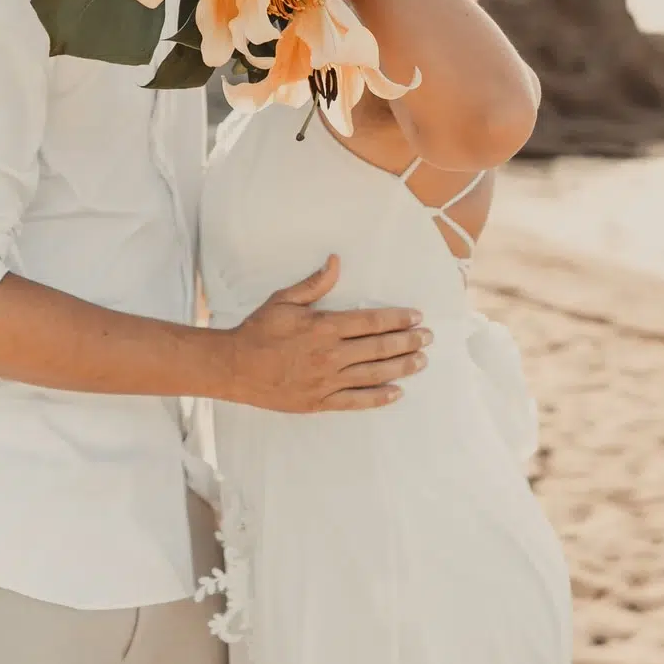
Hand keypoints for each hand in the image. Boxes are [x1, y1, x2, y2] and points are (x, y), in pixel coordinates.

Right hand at [218, 258, 430, 412]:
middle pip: (380, 348)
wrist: (234, 367)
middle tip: (428, 338)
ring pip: (374, 374)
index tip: (416, 317)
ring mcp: (327, 381)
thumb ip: (314, 284)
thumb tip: (335, 262)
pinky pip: (357, 401)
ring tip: (421, 361)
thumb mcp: (284, 300)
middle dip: (408, 342)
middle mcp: (331, 355)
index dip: (398, 319)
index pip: (371, 322)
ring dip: (402, 367)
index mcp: (324, 327)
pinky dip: (379, 397)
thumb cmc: (258, 330)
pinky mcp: (320, 401)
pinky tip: (397, 392)